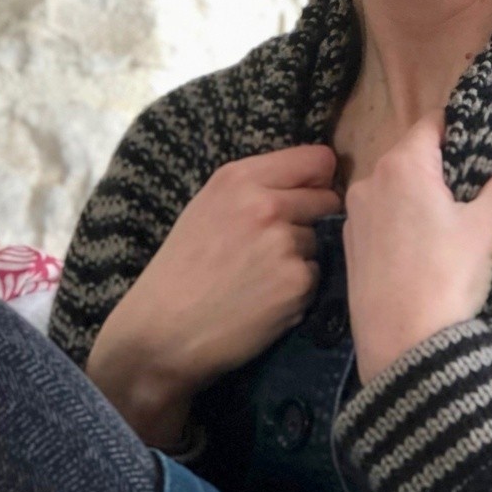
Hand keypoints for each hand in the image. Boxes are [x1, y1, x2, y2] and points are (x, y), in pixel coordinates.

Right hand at [87, 143, 340, 444]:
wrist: (162, 332)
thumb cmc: (181, 270)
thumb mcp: (208, 208)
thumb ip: (256, 188)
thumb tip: (312, 182)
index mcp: (240, 178)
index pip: (317, 159)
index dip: (318, 180)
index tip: (309, 195)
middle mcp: (266, 204)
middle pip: (328, 199)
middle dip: (314, 218)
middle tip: (278, 243)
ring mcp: (285, 243)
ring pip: (320, 240)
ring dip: (302, 256)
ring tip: (261, 276)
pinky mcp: (297, 282)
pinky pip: (316, 275)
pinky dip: (298, 288)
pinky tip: (265, 299)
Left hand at [343, 115, 491, 384]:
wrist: (402, 349)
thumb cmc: (447, 279)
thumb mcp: (488, 227)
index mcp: (402, 164)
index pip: (433, 122)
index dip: (463, 129)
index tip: (488, 149)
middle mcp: (370, 180)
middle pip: (413, 154)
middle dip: (445, 164)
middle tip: (480, 188)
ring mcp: (355, 214)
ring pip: (395, 186)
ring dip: (421, 193)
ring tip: (454, 221)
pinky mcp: (349, 245)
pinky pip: (379, 215)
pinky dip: (401, 219)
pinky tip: (424, 248)